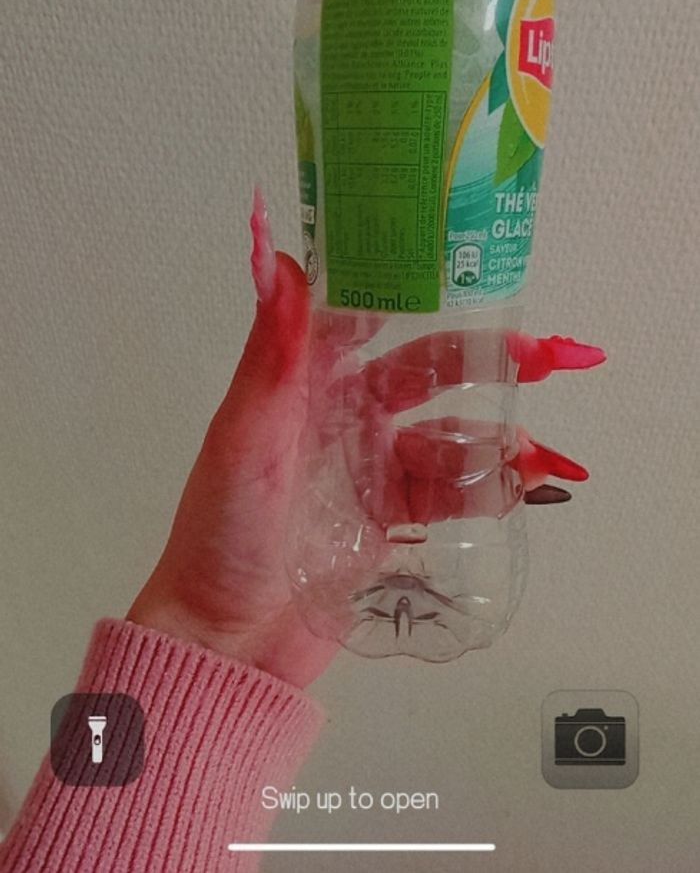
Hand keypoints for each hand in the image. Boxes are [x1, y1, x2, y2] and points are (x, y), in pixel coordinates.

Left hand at [129, 192, 604, 686]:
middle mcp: (343, 416)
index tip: (467, 273)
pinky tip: (521, 486)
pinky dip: (488, 487)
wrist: (225, 639)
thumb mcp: (244, 437)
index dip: (415, 294)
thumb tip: (273, 257)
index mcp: (305, 382)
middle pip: (423, 374)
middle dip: (479, 364)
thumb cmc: (222, 531)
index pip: (366, 318)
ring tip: (530, 448)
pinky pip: (450, 492)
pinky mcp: (389, 517)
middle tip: (536, 359)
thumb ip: (271, 352)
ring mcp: (370, 468)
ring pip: (446, 435)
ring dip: (491, 436)